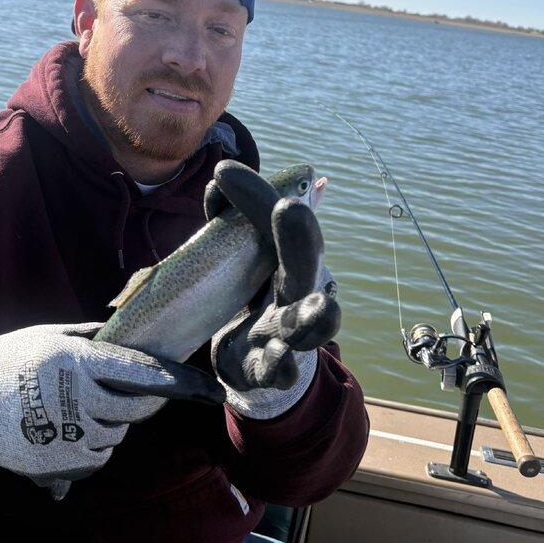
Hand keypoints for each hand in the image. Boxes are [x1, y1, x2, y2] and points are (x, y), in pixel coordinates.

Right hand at [0, 322, 223, 482]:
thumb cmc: (11, 360)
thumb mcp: (50, 337)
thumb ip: (94, 338)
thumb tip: (137, 334)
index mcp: (75, 361)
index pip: (139, 372)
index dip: (177, 381)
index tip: (205, 387)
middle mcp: (74, 397)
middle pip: (135, 408)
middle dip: (147, 402)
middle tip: (142, 393)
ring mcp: (67, 433)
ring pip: (117, 432)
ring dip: (113, 422)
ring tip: (82, 406)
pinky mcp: (59, 462)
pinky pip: (99, 456)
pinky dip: (96, 444)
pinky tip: (72, 428)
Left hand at [206, 161, 340, 418]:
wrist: (258, 359)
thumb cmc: (256, 295)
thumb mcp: (243, 255)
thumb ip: (231, 217)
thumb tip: (220, 174)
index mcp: (291, 259)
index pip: (282, 222)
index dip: (256, 197)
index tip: (224, 170)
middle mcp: (297, 293)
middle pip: (305, 266)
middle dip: (299, 238)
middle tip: (290, 207)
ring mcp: (285, 333)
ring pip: (308, 327)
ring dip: (313, 317)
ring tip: (323, 305)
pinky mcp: (268, 369)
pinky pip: (278, 372)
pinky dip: (281, 368)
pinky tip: (280, 361)